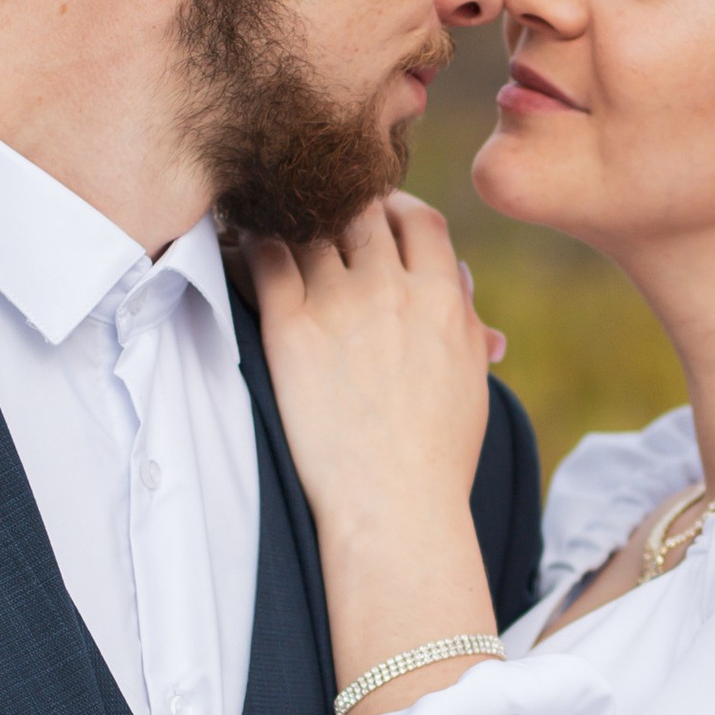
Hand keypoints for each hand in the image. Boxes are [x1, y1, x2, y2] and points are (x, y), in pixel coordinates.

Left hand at [247, 195, 495, 540]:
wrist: (393, 507)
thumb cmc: (437, 456)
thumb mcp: (471, 381)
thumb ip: (466, 320)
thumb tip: (458, 278)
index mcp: (440, 297)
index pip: (419, 218)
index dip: (397, 208)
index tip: (378, 216)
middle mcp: (391, 289)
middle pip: (361, 211)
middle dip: (342, 207)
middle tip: (319, 220)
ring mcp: (338, 305)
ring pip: (310, 227)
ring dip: (292, 222)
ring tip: (273, 224)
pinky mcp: (289, 328)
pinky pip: (264, 260)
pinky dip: (252, 243)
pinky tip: (243, 247)